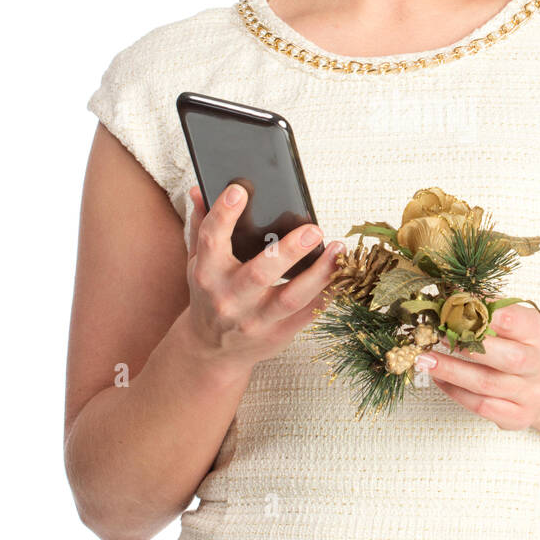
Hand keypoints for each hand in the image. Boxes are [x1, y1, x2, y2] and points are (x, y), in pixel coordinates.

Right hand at [182, 183, 344, 369]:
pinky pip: (308, 312)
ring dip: (319, 273)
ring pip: (291, 297)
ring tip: (338, 250)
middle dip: (288, 251)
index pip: (212, 240)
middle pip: (259, 274)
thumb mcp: (198, 263)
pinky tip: (342, 272)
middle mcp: (229, 299)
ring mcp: (255, 320)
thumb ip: (202, 226)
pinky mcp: (278, 333)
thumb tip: (199, 190)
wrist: (213, 350)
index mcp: (207, 275)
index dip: (224, 214)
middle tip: (313, 229)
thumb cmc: (209, 296)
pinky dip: (327, 293)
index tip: (240, 189)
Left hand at [415, 304, 539, 430]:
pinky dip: (455, 391)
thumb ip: (494, 309)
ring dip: (451, 370)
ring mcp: (531, 394)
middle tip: (438, 335)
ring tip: (425, 359)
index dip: (488, 314)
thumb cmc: (527, 347)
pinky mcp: (518, 416)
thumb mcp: (521, 322)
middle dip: (468, 346)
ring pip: (486, 383)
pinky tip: (439, 378)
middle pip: (508, 358)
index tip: (459, 306)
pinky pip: (481, 406)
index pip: (518, 321)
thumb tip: (455, 296)